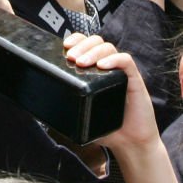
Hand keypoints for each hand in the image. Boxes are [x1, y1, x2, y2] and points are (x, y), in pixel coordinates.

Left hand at [64, 34, 157, 151]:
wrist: (132, 142)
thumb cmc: (108, 126)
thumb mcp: (84, 112)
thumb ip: (70, 104)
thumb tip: (48, 101)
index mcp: (96, 69)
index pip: (86, 44)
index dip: (76, 39)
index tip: (65, 46)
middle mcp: (109, 66)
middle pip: (95, 41)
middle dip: (81, 46)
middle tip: (71, 57)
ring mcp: (122, 71)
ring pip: (108, 48)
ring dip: (93, 52)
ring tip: (82, 63)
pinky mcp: (134, 79)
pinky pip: (126, 61)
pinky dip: (113, 59)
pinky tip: (102, 66)